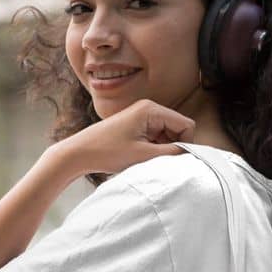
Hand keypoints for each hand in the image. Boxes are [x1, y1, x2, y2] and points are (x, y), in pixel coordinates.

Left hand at [60, 99, 195, 176]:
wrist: (79, 152)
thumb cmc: (107, 151)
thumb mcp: (143, 155)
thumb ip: (171, 153)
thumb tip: (192, 154)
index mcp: (151, 109)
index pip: (186, 125)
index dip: (185, 144)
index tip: (174, 160)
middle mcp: (149, 109)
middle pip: (177, 129)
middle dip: (173, 147)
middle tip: (158, 162)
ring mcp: (142, 117)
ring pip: (167, 135)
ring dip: (162, 150)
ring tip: (146, 160)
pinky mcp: (136, 126)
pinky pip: (156, 138)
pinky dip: (154, 150)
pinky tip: (141, 158)